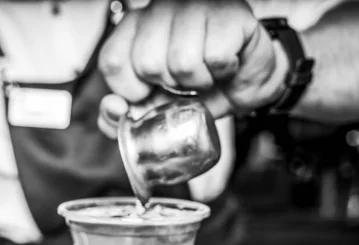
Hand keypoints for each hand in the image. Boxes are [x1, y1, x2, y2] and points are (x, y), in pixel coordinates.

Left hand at [97, 0, 290, 133]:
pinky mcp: (229, 15)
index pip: (113, 61)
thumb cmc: (198, 91)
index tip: (148, 94)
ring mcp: (195, 9)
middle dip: (169, 87)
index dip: (130, 90)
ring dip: (198, 82)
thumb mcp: (155, 109)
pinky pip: (215, 58)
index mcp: (134, 29)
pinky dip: (222, 74)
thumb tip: (114, 108)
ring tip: (205, 75)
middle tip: (184, 83)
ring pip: (181, 61)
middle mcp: (161, 11)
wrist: (245, 84)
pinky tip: (224, 66)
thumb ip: (122, 119)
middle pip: (147, 63)